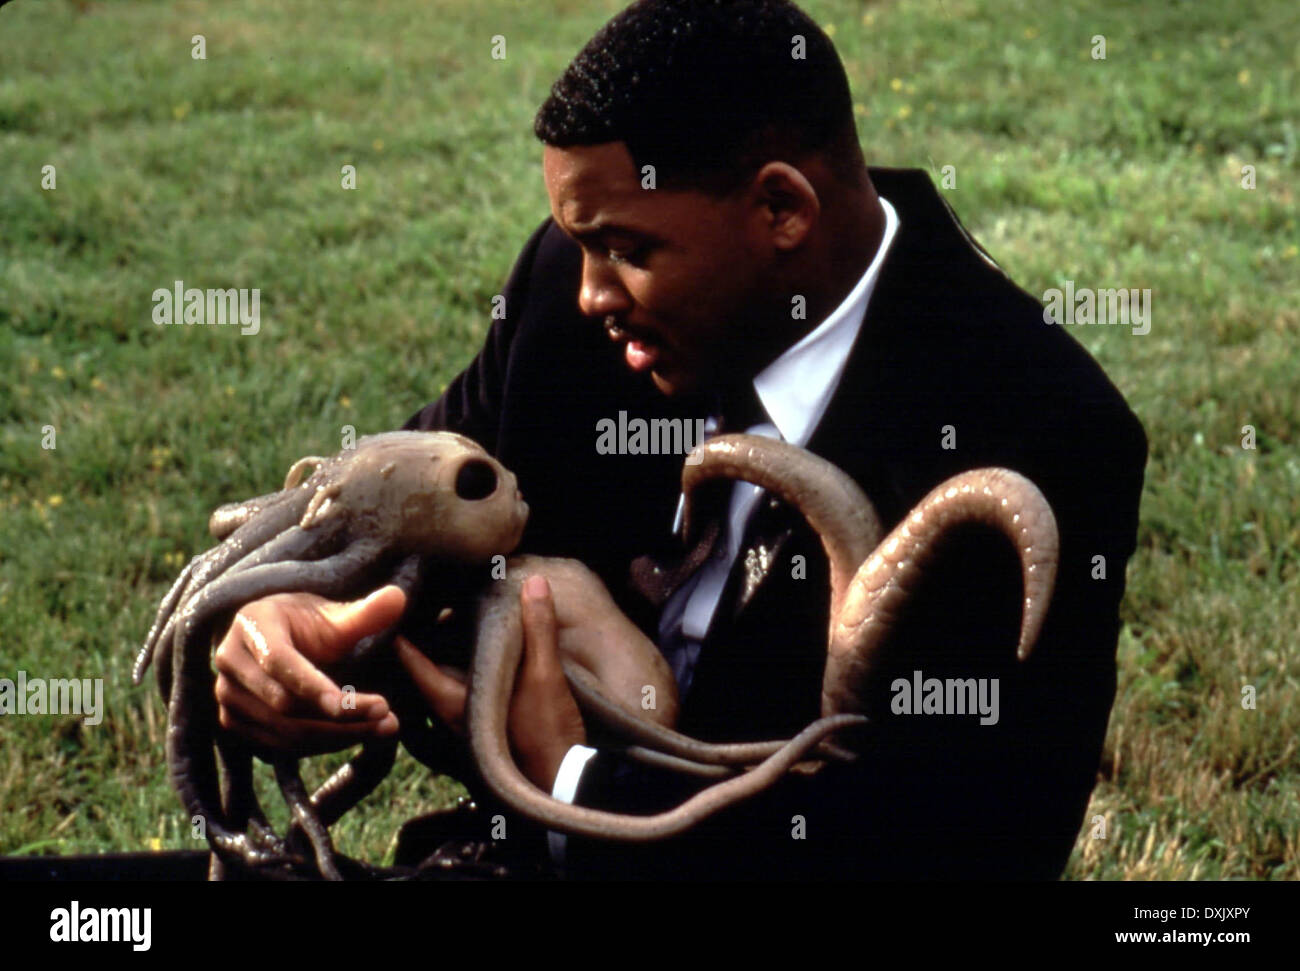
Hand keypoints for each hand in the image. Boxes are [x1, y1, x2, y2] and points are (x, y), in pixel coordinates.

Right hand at [213, 586, 405, 754]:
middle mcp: (229, 661)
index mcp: (252, 624)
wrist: (275, 637)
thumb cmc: (307, 623)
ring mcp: (226, 694)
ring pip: (284, 730)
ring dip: (338, 736)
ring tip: (384, 729)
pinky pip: (278, 744)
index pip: (280, 661)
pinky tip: (354, 734)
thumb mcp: (335, 615)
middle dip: (341, 718)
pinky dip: (320, 745)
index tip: (361, 704)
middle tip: (389, 718)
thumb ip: (366, 612)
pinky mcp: (233, 721)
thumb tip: (398, 598)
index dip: (317, 686)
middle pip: (285, 704)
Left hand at [397, 574, 585, 789]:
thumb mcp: (544, 676)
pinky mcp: (485, 730)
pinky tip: (479, 653)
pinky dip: (465, 670)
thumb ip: (538, 630)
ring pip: (446, 682)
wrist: (565, 782)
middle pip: (427, 669)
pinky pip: (465, 692)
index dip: (404, 632)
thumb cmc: (546, 733)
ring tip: (453, 620)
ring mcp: (468, 725)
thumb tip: (535, 583)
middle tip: (427, 602)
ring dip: (448, 655)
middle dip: (427, 638)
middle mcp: (453, 715)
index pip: (414, 661)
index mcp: (454, 702)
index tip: (399, 604)